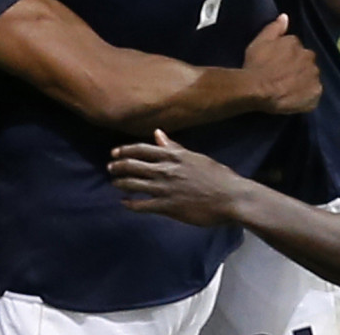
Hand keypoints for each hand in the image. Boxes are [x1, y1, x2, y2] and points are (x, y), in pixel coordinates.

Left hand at [109, 129, 247, 226]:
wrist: (231, 197)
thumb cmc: (217, 176)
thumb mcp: (195, 157)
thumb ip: (174, 147)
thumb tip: (158, 134)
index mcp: (173, 155)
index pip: (141, 149)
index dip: (124, 150)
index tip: (114, 152)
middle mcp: (165, 169)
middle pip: (132, 165)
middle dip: (117, 166)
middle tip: (109, 168)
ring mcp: (165, 188)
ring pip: (133, 184)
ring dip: (120, 183)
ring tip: (114, 183)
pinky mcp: (168, 206)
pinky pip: (142, 205)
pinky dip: (130, 204)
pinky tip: (124, 203)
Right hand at [242, 15, 320, 114]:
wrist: (258, 89)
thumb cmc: (257, 64)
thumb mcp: (260, 41)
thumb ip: (275, 28)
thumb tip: (285, 16)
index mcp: (296, 43)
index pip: (296, 47)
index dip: (287, 56)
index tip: (279, 63)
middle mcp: (309, 58)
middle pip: (306, 62)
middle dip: (299, 67)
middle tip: (285, 76)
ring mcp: (314, 77)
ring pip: (311, 77)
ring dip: (304, 80)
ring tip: (290, 88)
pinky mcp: (315, 94)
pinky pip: (313, 94)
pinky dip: (307, 95)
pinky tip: (296, 98)